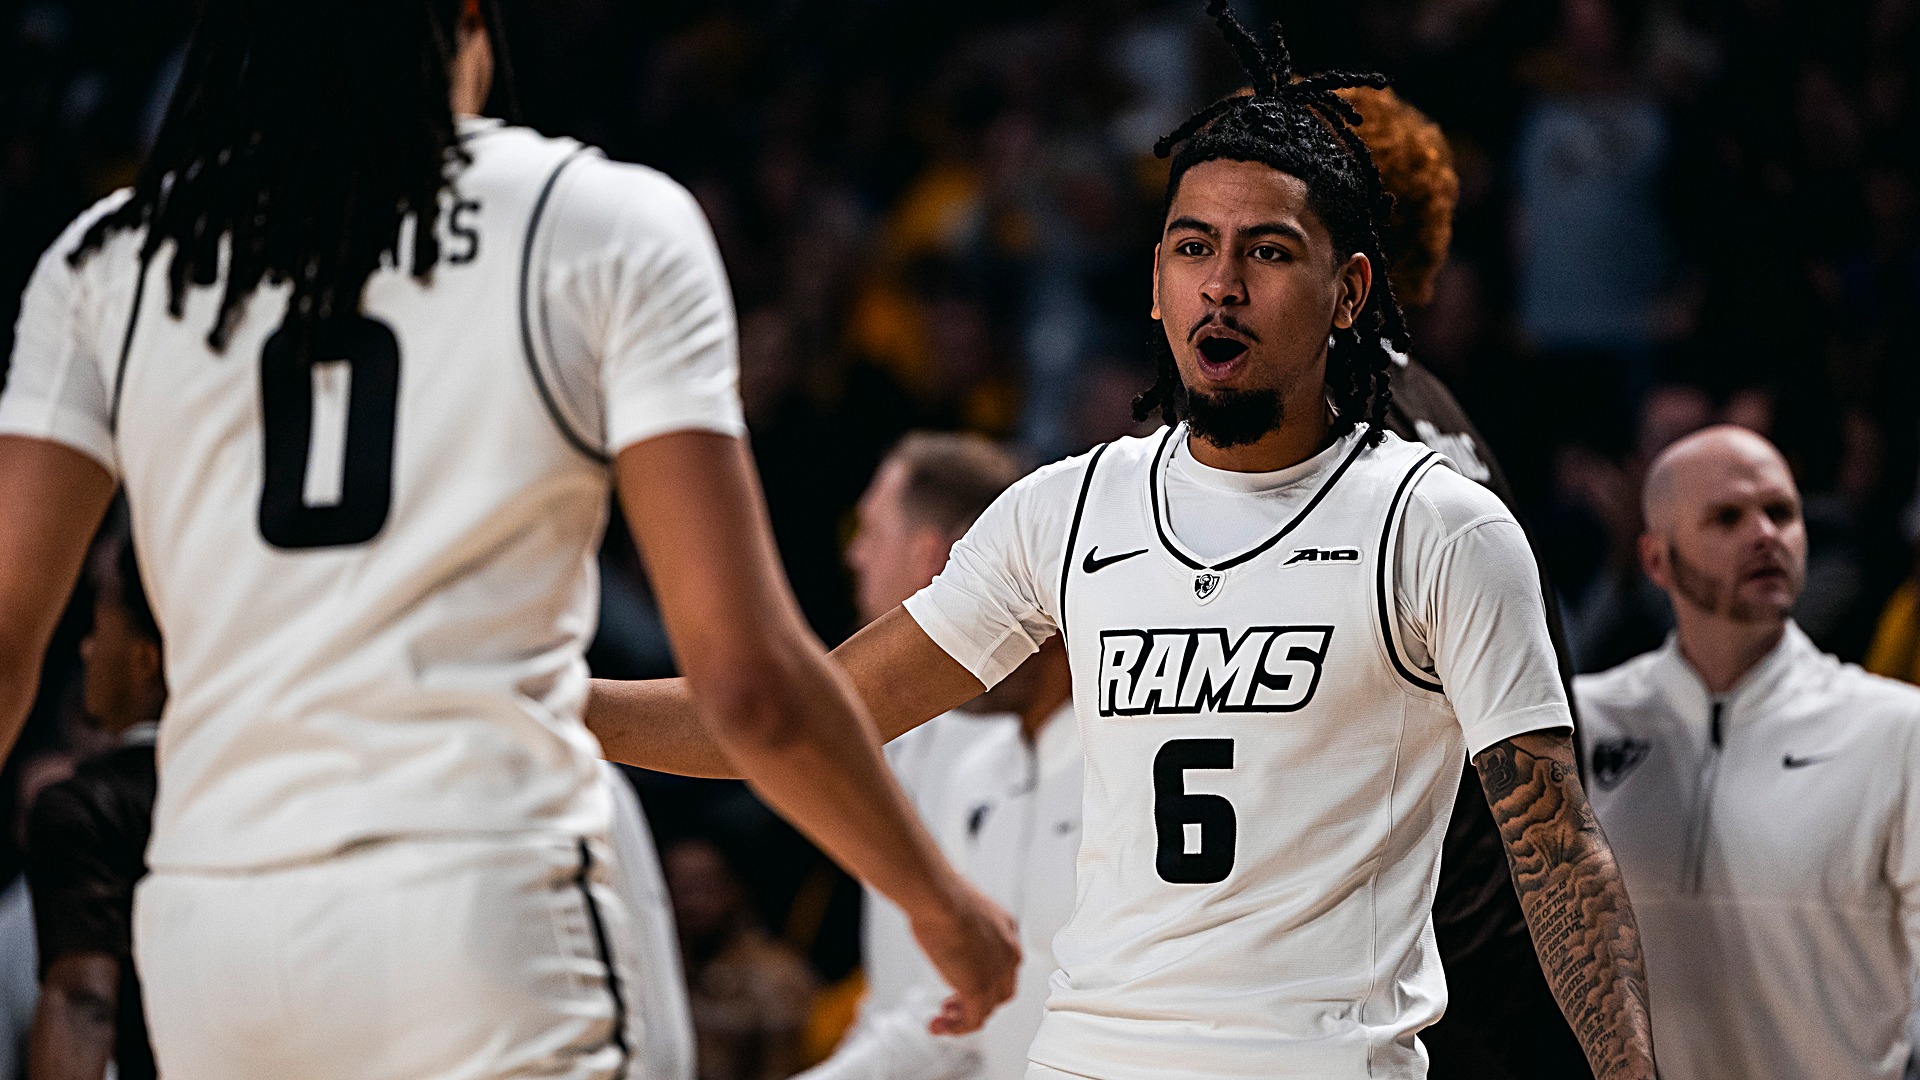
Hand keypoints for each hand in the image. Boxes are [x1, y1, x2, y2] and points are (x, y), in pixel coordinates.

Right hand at [908, 878, 1020, 1034]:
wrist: (938, 896)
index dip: (985, 979)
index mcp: (1006, 930)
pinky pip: (973, 1020)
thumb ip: (960, 929)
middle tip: (953, 1003)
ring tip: (943, 1020)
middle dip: (976, 1000)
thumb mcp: (959, 909)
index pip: (1004, 966)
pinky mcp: (979, 988)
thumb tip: (946, 937)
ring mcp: (996, 972)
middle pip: (1000, 991)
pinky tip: (941, 1026)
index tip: (963, 981)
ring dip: (963, 1018)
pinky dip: (957, 1028)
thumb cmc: (940, 894)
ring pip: (987, 1009)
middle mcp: (1008, 953)